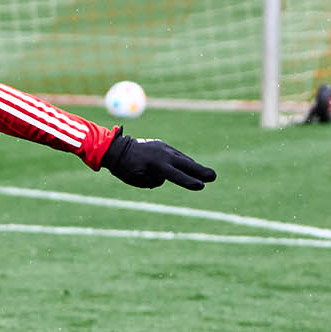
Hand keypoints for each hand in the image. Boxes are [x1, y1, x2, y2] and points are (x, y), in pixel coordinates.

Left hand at [101, 128, 215, 189]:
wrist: (116, 148)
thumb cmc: (124, 168)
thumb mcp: (136, 179)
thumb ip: (152, 181)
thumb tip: (164, 177)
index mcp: (155, 165)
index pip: (176, 175)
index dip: (188, 181)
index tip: (201, 186)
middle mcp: (162, 155)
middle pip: (186, 165)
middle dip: (200, 171)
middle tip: (213, 177)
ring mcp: (164, 148)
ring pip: (183, 159)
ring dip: (194, 167)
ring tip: (207, 174)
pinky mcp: (163, 145)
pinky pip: (177, 155)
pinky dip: (184, 161)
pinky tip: (192, 167)